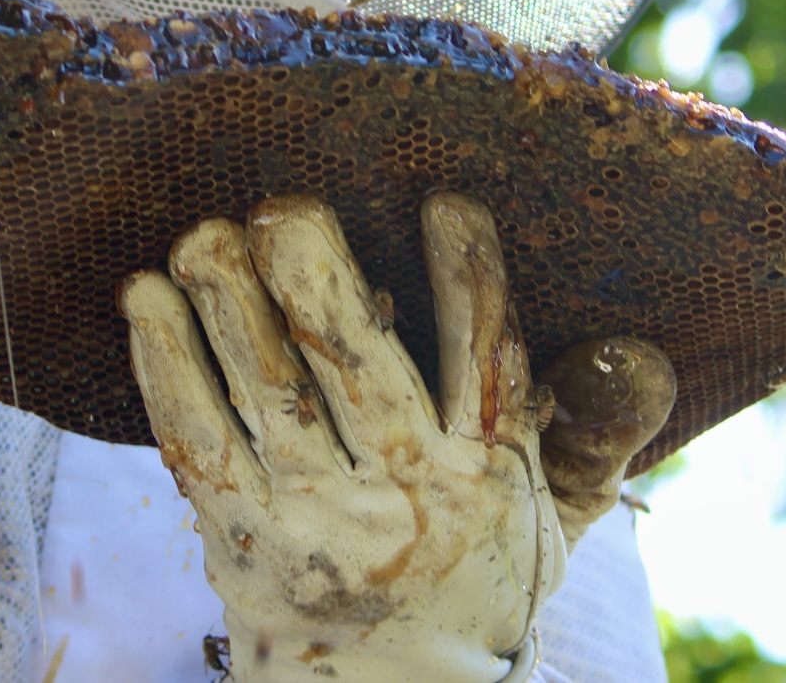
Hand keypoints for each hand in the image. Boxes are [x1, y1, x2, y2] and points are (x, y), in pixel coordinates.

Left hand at [121, 192, 671, 680]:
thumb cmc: (470, 584)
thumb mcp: (554, 525)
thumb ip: (595, 434)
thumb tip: (639, 347)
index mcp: (489, 481)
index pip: (489, 364)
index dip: (470, 278)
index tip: (445, 201)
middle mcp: (403, 498)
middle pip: (361, 372)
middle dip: (318, 281)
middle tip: (285, 205)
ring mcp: (311, 517)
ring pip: (270, 394)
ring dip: (228, 306)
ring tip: (205, 233)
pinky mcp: (235, 533)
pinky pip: (196, 436)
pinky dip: (165, 362)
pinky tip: (145, 294)